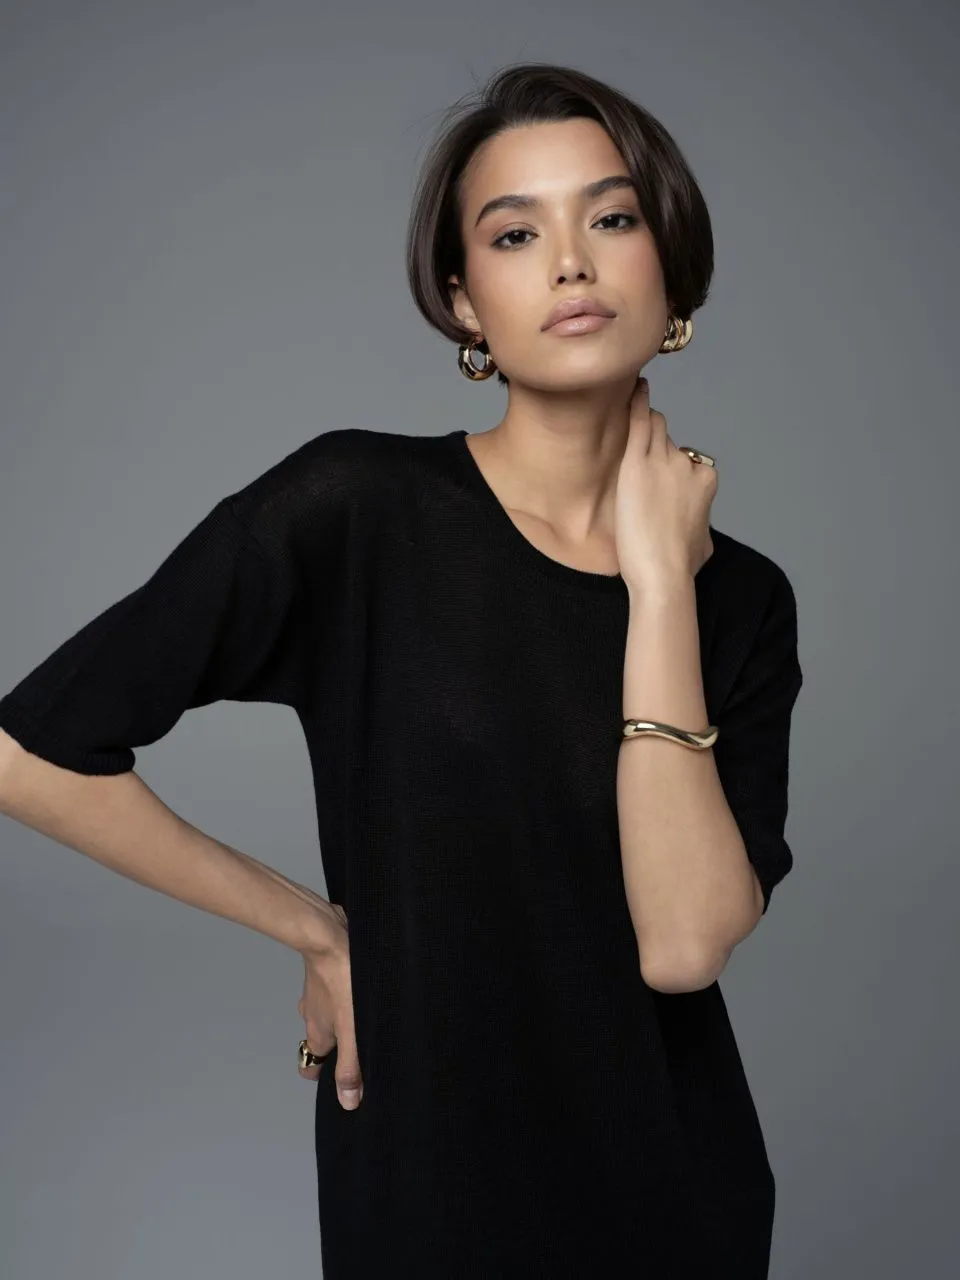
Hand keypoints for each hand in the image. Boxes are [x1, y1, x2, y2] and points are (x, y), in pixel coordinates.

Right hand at [296, 902, 362, 1109]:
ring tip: (371, 1014)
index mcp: (316, 1035)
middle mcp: (312, 1016)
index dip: (325, 1074)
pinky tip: (367, 988)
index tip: (344, 1077)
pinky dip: (347, 993)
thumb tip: (348, 1102)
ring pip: (329, 1013)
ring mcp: (317, 993)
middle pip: (323, 1040)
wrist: (330, 935)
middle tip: (366, 1043)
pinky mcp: (327, 973)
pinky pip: (336, 990)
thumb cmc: (342, 981)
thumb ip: (351, 1066)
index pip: (311, 1066)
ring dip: (346, 1016)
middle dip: (342, 1045)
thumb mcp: (352, 1031)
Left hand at [614, 377, 716, 588]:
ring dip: (644, 429)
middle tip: (635, 465)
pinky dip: (637, 404)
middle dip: (654, 452)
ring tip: (629, 418)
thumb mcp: (702, 544)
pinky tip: (633, 389)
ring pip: (656, 428)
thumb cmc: (679, 566)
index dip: (668, 471)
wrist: (663, 573)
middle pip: (670, 443)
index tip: (655, 484)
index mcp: (705, 480)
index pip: (687, 460)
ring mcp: (664, 461)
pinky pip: (639, 423)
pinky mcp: (638, 463)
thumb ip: (702, 528)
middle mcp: (688, 465)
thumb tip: (702, 533)